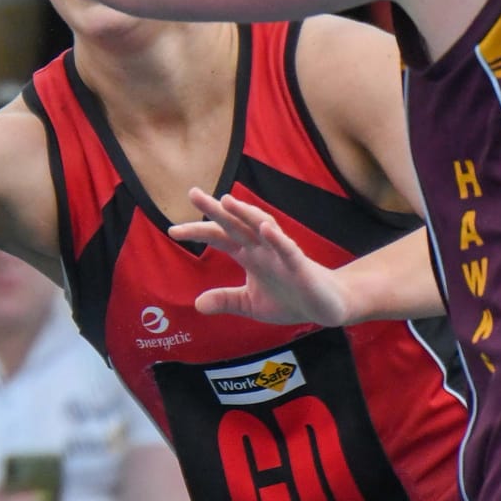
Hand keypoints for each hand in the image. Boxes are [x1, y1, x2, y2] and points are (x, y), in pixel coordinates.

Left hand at [168, 188, 350, 325]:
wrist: (328, 307)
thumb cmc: (291, 299)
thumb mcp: (251, 304)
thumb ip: (226, 300)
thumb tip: (196, 304)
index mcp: (250, 255)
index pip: (220, 237)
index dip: (198, 232)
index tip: (173, 230)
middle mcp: (263, 248)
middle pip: (236, 225)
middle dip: (216, 210)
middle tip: (193, 193)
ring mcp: (282, 254)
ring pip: (262, 228)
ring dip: (246, 214)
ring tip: (227, 201)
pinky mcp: (301, 266)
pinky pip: (289, 250)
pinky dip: (277, 239)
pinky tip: (265, 229)